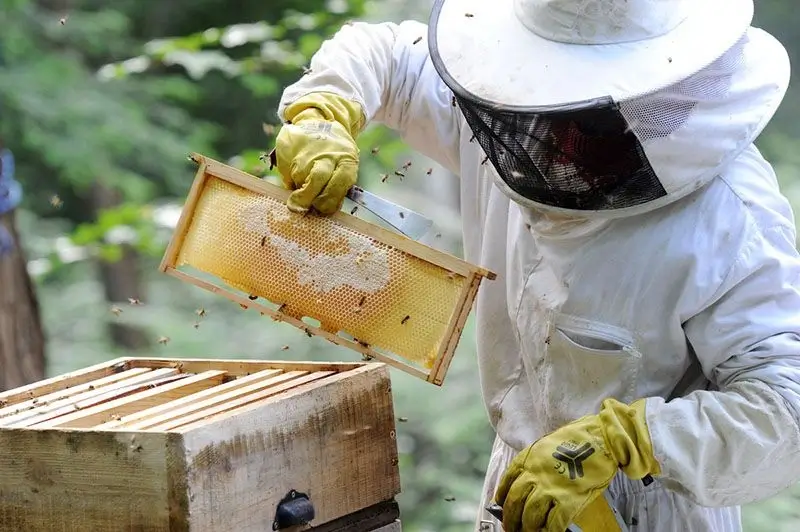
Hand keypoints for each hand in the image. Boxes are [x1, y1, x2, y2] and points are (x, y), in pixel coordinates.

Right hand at [273, 92, 364, 214]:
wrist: (318, 120)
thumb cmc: (335, 153)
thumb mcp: (345, 164)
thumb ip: (336, 186)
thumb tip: (323, 210)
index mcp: (346, 160)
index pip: (339, 185)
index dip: (328, 202)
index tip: (319, 210)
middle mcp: (326, 155)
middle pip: (316, 180)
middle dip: (308, 199)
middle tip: (303, 207)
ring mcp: (305, 151)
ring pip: (298, 178)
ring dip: (298, 187)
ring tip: (303, 182)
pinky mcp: (287, 148)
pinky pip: (286, 172)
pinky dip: (290, 177)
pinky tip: (295, 170)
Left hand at [495, 398, 660, 531]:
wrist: (600, 439)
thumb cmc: (577, 440)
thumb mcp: (546, 446)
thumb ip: (535, 464)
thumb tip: (528, 482)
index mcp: (528, 459)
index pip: (507, 481)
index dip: (501, 496)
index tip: (500, 505)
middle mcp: (534, 474)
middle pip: (515, 502)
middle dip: (510, 518)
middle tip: (511, 527)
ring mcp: (550, 488)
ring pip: (530, 515)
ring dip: (527, 528)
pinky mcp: (568, 500)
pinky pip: (553, 523)